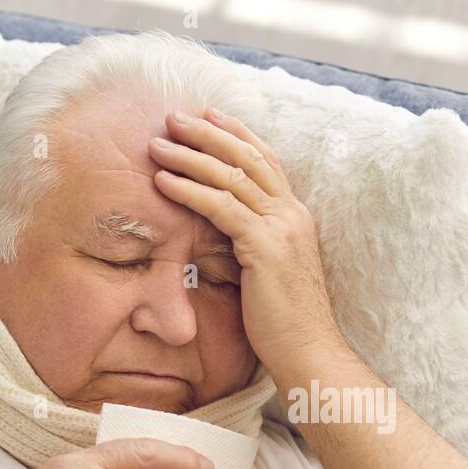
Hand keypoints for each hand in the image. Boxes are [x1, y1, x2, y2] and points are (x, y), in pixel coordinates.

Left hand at [147, 107, 345, 370]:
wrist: (309, 352)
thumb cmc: (285, 324)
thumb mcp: (269, 273)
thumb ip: (251, 246)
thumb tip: (220, 236)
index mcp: (296, 218)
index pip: (267, 161)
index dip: (237, 135)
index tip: (209, 116)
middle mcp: (292, 215)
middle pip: (248, 158)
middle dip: (209, 133)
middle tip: (174, 116)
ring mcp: (282, 228)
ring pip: (231, 176)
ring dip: (190, 155)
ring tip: (158, 144)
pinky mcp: (266, 246)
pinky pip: (221, 207)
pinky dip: (189, 190)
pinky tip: (163, 182)